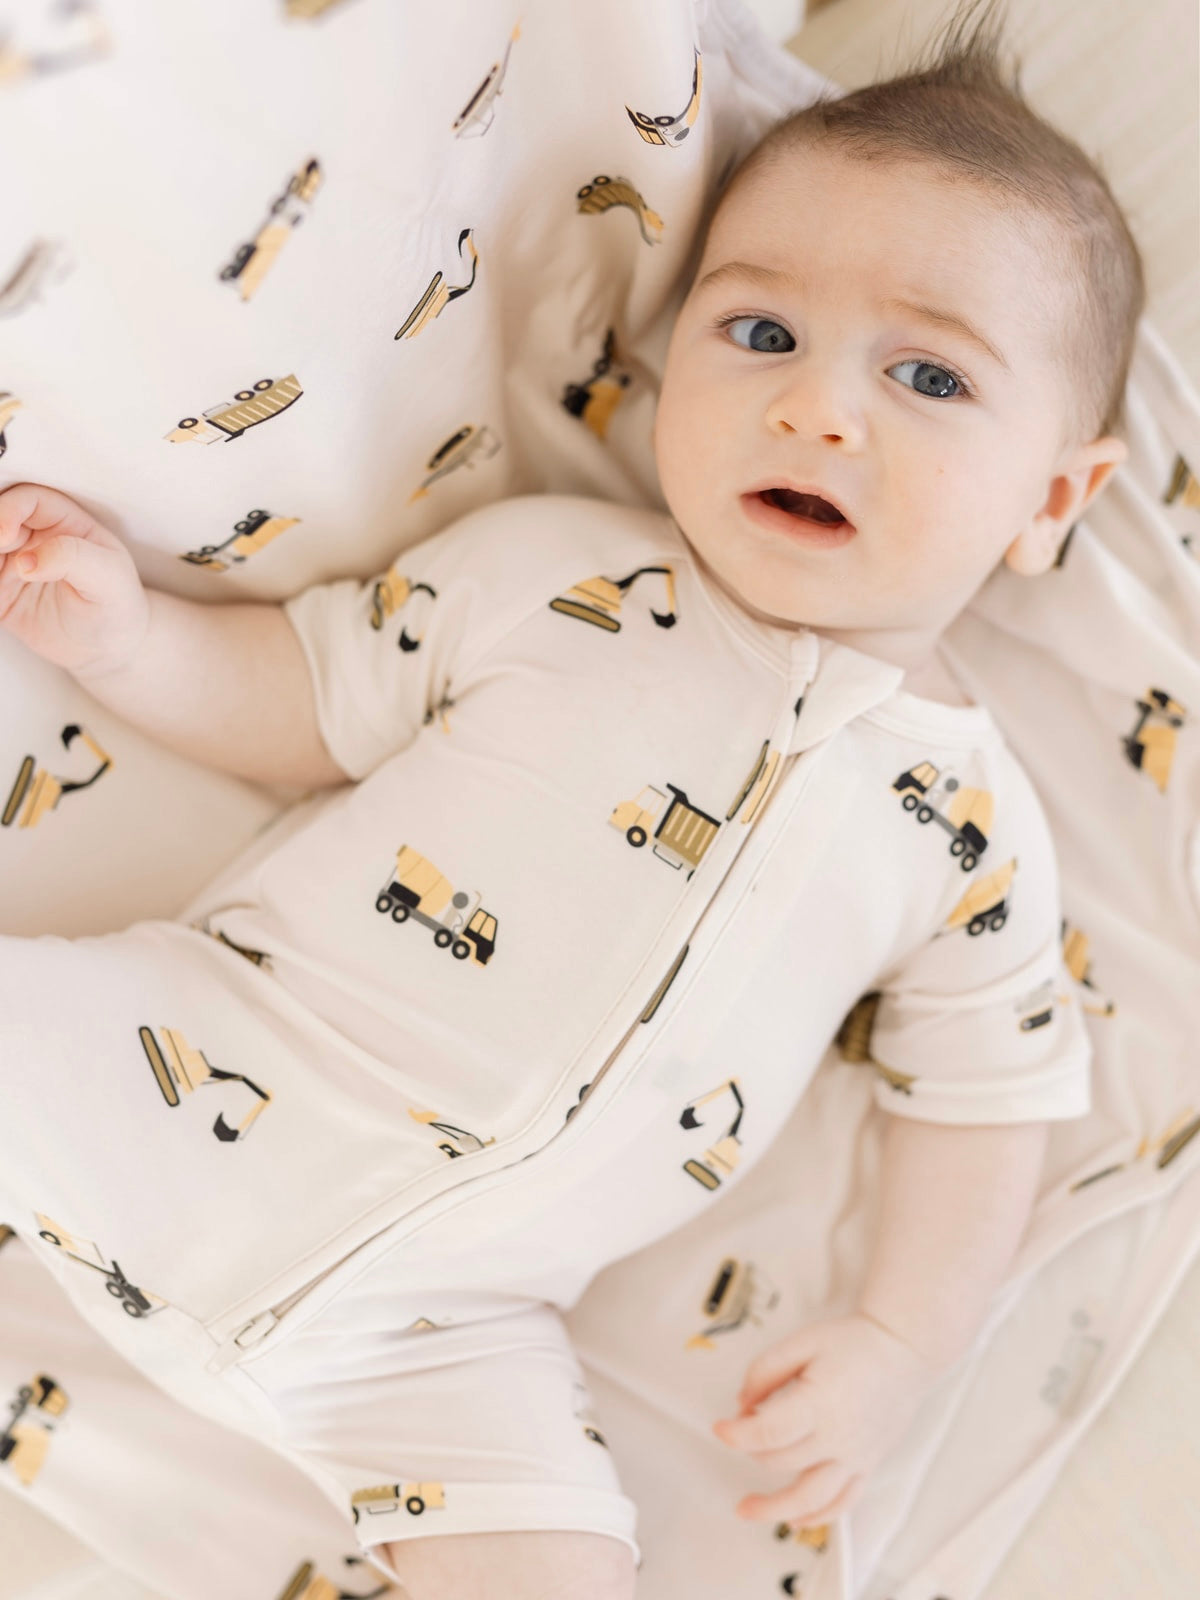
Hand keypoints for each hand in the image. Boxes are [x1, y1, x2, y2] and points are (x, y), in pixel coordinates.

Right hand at [0, 483, 148, 677]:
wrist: (111, 648)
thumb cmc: (118, 605)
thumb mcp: (108, 577)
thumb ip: (72, 558)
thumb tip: (26, 561)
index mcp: (63, 522)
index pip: (27, 501)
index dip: (9, 510)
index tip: (5, 536)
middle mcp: (34, 538)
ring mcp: (14, 564)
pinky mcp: (1, 593)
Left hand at [711, 1312, 940, 1529]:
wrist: (904, 1350)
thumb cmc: (855, 1343)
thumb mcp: (802, 1342)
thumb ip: (765, 1371)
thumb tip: (742, 1404)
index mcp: (819, 1404)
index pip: (767, 1433)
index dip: (736, 1434)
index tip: (720, 1428)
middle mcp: (838, 1438)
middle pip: (780, 1461)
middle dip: (752, 1449)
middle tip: (742, 1431)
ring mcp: (855, 1457)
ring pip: (810, 1499)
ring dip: (775, 1509)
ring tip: (747, 1509)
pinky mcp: (867, 1465)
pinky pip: (842, 1503)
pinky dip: (817, 1518)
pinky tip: (796, 1520)